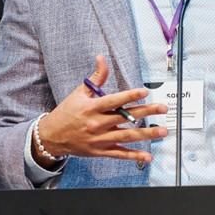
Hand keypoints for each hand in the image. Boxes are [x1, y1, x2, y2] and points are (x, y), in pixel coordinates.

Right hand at [34, 53, 167, 164]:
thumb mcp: (79, 93)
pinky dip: (134, 155)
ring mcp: (100, 139)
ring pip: (126, 136)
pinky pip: (119, 154)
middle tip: (162, 109)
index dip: (130, 96)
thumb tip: (102, 58)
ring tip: (162, 131)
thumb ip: (96, 78)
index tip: (145, 92)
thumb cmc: (66, 113)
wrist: (51, 137)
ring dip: (146, 134)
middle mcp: (97, 124)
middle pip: (125, 118)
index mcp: (92, 108)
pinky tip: (147, 154)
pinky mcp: (100, 151)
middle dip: (146, 113)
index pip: (114, 101)